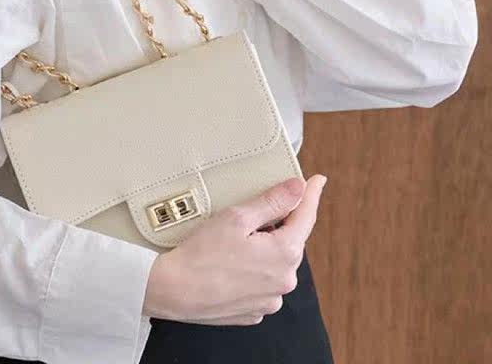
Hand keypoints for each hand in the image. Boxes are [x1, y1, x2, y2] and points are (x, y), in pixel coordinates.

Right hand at [142, 174, 327, 324]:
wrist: (173, 291)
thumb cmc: (201, 253)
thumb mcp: (237, 217)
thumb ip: (272, 202)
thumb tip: (299, 188)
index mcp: (284, 253)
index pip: (306, 217)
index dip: (311, 195)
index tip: (318, 181)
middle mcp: (285, 281)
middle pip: (290, 240)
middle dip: (276, 225)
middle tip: (250, 215)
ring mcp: (270, 300)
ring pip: (275, 263)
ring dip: (264, 250)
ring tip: (232, 243)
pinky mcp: (254, 311)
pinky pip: (262, 283)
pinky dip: (252, 271)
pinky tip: (230, 264)